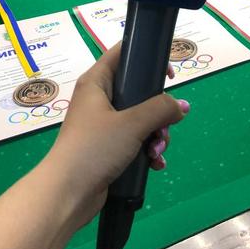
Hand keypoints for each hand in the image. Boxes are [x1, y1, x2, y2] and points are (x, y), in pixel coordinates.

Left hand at [46, 43, 187, 228]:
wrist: (67, 195)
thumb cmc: (95, 148)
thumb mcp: (132, 124)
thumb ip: (161, 109)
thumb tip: (182, 106)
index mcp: (97, 83)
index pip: (123, 53)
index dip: (147, 57)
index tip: (168, 74)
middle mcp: (99, 100)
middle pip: (139, 91)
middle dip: (159, 111)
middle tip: (166, 123)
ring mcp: (104, 125)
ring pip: (141, 119)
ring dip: (156, 135)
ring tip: (157, 151)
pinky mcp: (108, 148)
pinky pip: (136, 141)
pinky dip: (148, 150)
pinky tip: (155, 164)